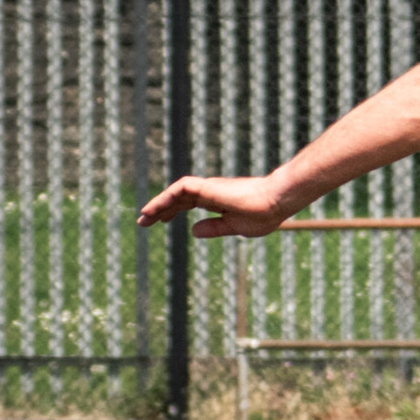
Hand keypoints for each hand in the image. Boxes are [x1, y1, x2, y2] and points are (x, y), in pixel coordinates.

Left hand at [137, 174, 291, 238]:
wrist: (276, 202)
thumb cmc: (264, 214)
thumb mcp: (234, 226)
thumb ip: (214, 228)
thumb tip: (193, 231)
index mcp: (216, 200)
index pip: (187, 204)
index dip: (171, 211)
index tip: (159, 221)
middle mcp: (210, 192)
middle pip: (178, 198)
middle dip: (159, 209)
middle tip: (143, 221)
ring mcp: (208, 188)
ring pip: (176, 193)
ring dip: (158, 204)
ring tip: (143, 217)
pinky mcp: (208, 188)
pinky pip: (179, 190)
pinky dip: (164, 198)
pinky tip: (153, 209)